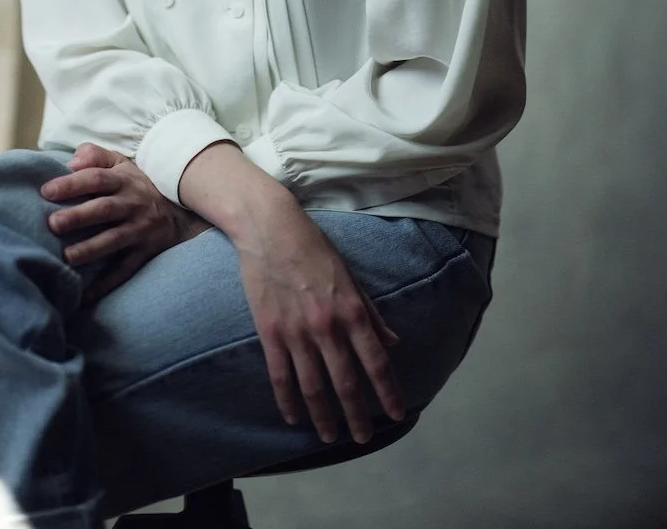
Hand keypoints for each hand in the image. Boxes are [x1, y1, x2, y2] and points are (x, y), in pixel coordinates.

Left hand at [40, 142, 211, 301]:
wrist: (180, 214)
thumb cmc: (137, 187)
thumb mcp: (121, 164)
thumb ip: (95, 156)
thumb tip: (72, 162)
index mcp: (123, 180)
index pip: (96, 178)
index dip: (72, 184)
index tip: (46, 192)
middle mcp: (133, 204)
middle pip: (103, 209)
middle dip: (78, 216)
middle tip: (53, 224)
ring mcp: (140, 230)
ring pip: (114, 240)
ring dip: (90, 249)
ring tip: (67, 256)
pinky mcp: (144, 253)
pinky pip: (124, 270)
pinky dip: (106, 284)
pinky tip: (86, 295)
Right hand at [234, 197, 403, 443]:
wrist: (270, 228)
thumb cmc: (314, 247)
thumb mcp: (350, 276)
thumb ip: (371, 313)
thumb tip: (392, 343)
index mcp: (352, 310)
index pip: (376, 361)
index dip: (388, 392)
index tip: (397, 414)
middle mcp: (327, 326)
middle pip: (345, 383)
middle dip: (356, 416)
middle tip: (362, 438)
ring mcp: (296, 332)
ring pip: (313, 387)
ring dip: (323, 418)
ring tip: (329, 437)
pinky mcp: (270, 332)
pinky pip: (280, 376)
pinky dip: (288, 401)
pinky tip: (293, 417)